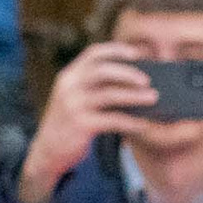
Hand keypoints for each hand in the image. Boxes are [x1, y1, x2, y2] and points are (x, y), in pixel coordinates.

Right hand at [22, 42, 161, 202]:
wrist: (48, 151)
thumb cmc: (70, 124)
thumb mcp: (75, 100)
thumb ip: (95, 89)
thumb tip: (136, 86)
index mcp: (69, 76)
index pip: (93, 54)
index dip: (116, 50)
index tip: (137, 53)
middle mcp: (69, 86)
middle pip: (102, 70)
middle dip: (128, 73)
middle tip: (148, 80)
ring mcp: (73, 105)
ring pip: (110, 94)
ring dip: (135, 95)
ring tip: (153, 98)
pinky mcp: (81, 125)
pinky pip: (113, 120)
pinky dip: (132, 121)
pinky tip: (145, 125)